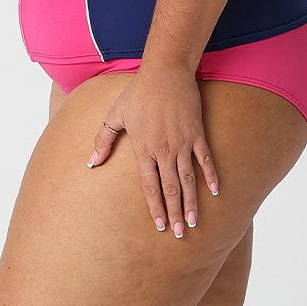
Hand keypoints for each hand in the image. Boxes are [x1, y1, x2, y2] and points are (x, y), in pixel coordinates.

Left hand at [86, 65, 219, 237]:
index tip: (159, 226)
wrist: (165, 71)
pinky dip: (211, 175)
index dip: (155, 207)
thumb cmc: (138, 92)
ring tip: (194, 222)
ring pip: (188, 178)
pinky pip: (205, 158)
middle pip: (171, 188)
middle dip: (175, 213)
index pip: (150, 186)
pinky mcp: (197, 132)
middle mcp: (164, 149)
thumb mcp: (115, 115)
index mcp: (144, 148)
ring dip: (192, 201)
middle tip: (179, 234)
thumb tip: (90, 163)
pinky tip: (216, 191)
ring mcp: (182, 142)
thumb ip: (103, 140)